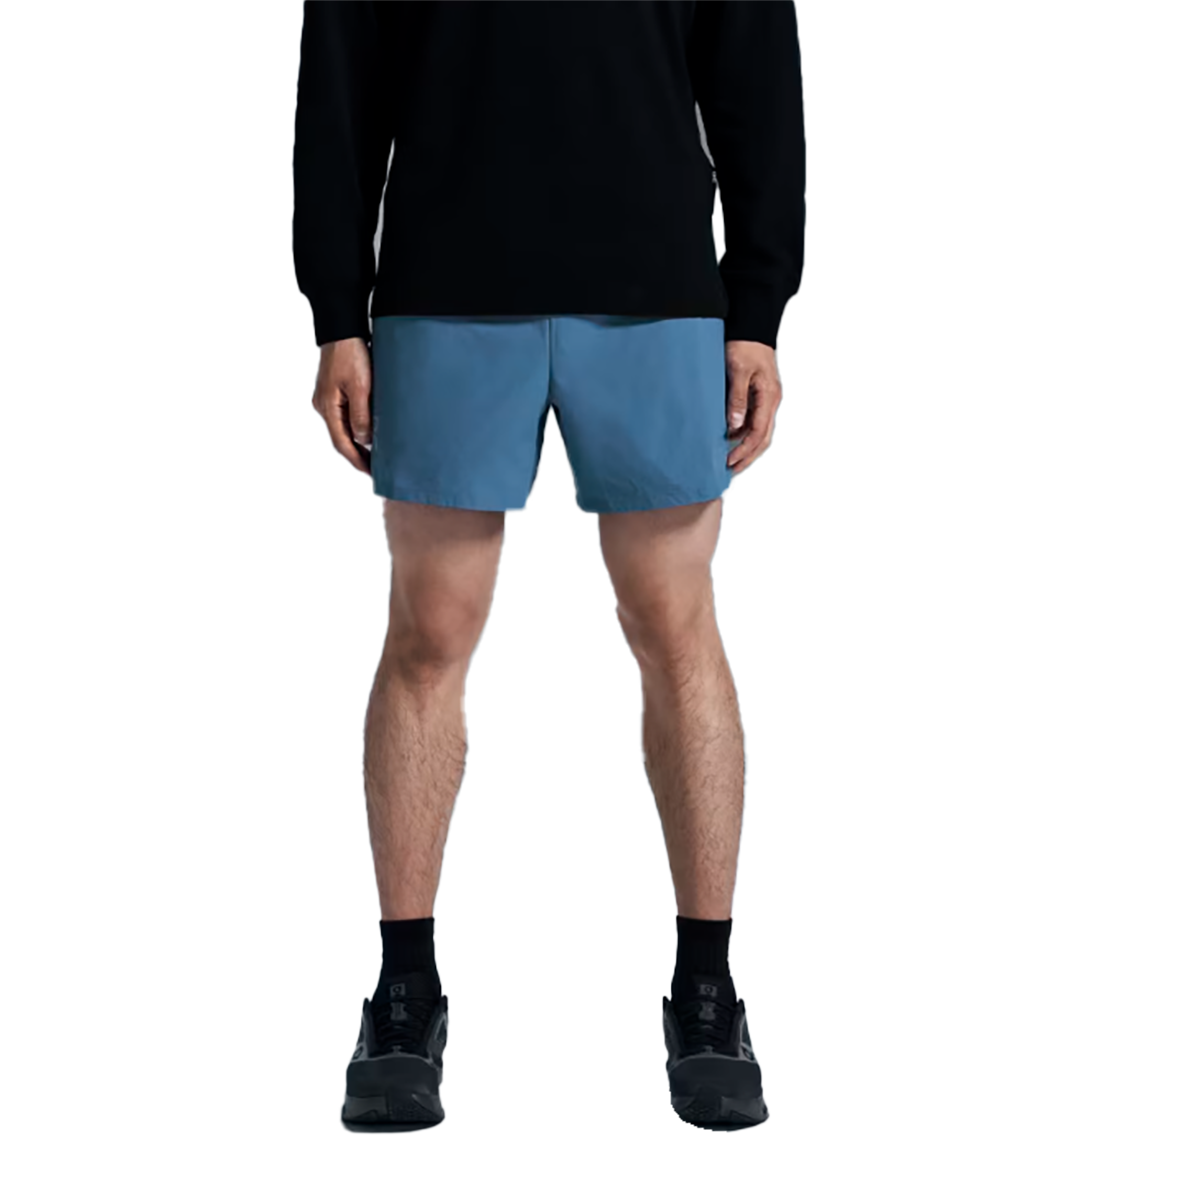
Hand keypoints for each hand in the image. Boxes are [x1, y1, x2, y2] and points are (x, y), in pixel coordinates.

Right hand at [311, 337, 372, 476]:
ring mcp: (324, 399)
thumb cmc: (351, 353)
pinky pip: (341, 418)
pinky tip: (366, 433)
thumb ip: (362, 416)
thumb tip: (364, 442)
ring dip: (355, 445)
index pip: (342, 445)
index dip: (357, 462)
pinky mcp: (331, 392)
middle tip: (375, 470)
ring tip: (373, 456)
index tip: (372, 475)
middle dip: (356, 458)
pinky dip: (353, 430)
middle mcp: (322, 406)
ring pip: (340, 430)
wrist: (341, 328)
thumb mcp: (360, 386)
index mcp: (327, 408)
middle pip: (339, 441)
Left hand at [724, 340, 783, 475]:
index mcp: (770, 397)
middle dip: (747, 457)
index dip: (744, 452)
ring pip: (758, 432)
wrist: (751, 325)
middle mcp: (771, 401)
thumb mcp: (738, 370)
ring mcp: (766, 399)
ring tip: (728, 462)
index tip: (728, 463)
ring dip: (745, 448)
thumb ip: (737, 399)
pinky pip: (752, 421)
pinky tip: (729, 441)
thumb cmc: (745, 344)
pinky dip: (742, 434)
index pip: (759, 434)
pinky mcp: (758, 396)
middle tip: (729, 472)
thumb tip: (734, 427)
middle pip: (762, 439)